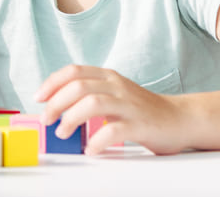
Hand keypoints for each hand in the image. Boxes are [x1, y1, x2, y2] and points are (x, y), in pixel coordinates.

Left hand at [35, 65, 186, 154]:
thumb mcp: (114, 94)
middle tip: (46, 120)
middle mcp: (117, 86)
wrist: (181, 118)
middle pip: (78, 86)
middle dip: (56, 103)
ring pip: (92, 103)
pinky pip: (114, 131)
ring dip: (71, 118)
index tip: (38, 97)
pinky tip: (91, 149)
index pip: (73, 71)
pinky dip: (97, 141)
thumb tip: (56, 105)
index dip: (52, 83)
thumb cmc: (142, 110)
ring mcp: (129, 105)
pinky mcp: (140, 125)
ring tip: (63, 132)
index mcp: (108, 77)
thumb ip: (90, 94)